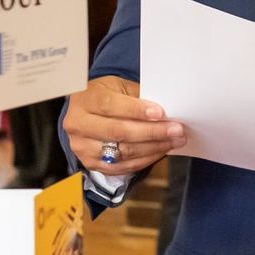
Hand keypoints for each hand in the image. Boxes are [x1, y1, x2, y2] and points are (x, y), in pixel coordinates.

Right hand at [62, 76, 185, 175]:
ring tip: (175, 140)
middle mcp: (78, 124)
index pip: (111, 106)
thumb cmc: (106, 96)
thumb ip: (138, 96)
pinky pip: (122, 166)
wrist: (85, 112)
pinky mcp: (90, 163)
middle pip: (118, 132)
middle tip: (177, 130)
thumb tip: (167, 110)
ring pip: (122, 152)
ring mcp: (82, 147)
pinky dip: (145, 160)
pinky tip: (161, 151)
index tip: (160, 113)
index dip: (136, 110)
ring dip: (153, 148)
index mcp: (85, 100)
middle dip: (152, 132)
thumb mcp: (118, 87)